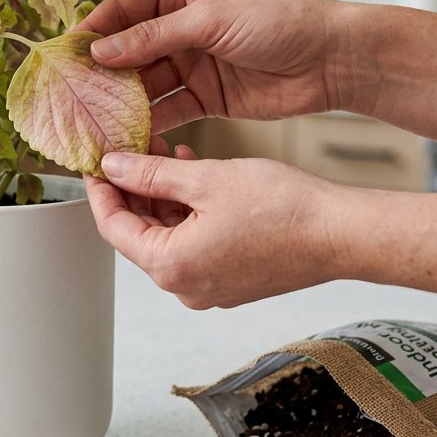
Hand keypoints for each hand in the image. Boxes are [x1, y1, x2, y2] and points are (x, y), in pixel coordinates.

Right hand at [78, 0, 354, 130]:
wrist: (331, 59)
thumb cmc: (278, 20)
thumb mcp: (210, 19)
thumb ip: (153, 36)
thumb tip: (101, 50)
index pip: (123, 9)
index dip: (93, 28)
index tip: (64, 51)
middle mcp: (179, 27)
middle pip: (128, 49)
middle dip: (101, 70)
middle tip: (71, 91)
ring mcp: (190, 63)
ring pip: (144, 83)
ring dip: (121, 100)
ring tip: (93, 117)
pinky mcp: (204, 97)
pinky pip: (167, 109)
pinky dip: (148, 122)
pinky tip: (126, 134)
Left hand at [85, 146, 342, 308]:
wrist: (341, 233)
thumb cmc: (282, 209)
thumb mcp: (204, 179)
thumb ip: (150, 174)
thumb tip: (112, 167)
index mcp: (171, 267)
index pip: (113, 227)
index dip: (100, 191)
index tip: (95, 164)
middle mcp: (186, 286)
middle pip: (139, 233)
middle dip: (134, 189)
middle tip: (130, 150)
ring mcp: (210, 285)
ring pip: (168, 235)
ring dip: (163, 195)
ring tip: (166, 153)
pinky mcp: (231, 278)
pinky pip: (194, 243)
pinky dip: (188, 211)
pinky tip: (193, 175)